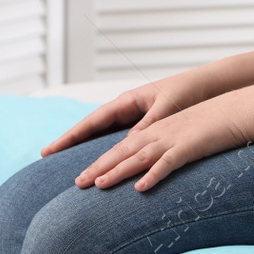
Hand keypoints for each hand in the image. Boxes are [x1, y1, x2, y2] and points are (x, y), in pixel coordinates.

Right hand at [39, 73, 207, 157]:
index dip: (71, 136)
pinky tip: (100, 165)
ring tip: (66, 166)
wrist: (208, 86)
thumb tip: (130, 142)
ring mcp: (134, 118)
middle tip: (46, 159)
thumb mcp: (167, 106)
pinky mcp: (145, 127)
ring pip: (104, 137)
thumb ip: (149, 122)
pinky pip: (121, 141)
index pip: (93, 121)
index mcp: (128, 101)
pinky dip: (108, 152)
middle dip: (70, 144)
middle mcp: (127, 110)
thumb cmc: (188, 91)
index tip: (50, 149)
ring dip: (87, 150)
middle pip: (92, 129)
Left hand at [73, 97, 249, 191]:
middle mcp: (160, 133)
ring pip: (139, 155)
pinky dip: (153, 174)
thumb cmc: (214, 122)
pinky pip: (168, 162)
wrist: (237, 108)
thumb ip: (169, 148)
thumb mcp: (186, 133)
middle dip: (99, 166)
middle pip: (123, 150)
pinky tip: (141, 188)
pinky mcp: (189, 146)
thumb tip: (153, 167)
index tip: (82, 174)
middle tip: (76, 183)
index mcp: (157, 130)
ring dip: (118, 170)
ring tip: (98, 185)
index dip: (101, 159)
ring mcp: (173, 139)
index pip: (122, 145)